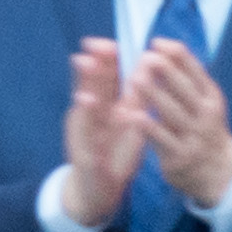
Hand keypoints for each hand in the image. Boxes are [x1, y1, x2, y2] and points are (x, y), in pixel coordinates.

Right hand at [60, 38, 150, 229]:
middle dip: (94, 63)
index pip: (107, 79)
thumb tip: (148, 65)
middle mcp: (92, 116)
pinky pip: (86, 132)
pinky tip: (86, 100)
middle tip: (93, 42)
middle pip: (93, 85)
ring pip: (85, 105)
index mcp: (106, 108)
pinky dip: (86, 116)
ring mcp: (85, 133)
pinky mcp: (84, 151)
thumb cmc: (115, 153)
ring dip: (86, 83)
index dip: (108, 59)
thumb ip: (135, 96)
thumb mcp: (129, 124)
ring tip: (86, 62)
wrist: (99, 190)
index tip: (110, 41)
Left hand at [131, 39, 231, 210]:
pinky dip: (148, 127)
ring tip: (135, 79)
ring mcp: (193, 136)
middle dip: (167, 72)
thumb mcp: (205, 103)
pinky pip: (161, 139)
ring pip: (172, 112)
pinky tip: (134, 115)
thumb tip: (164, 46)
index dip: (177, 55)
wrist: (219, 173)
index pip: (196, 71)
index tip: (156, 42)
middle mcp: (205, 115)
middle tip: (147, 57)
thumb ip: (188, 80)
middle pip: (185, 89)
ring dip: (153, 95)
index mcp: (211, 97)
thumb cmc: (203, 129)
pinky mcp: (179, 156)